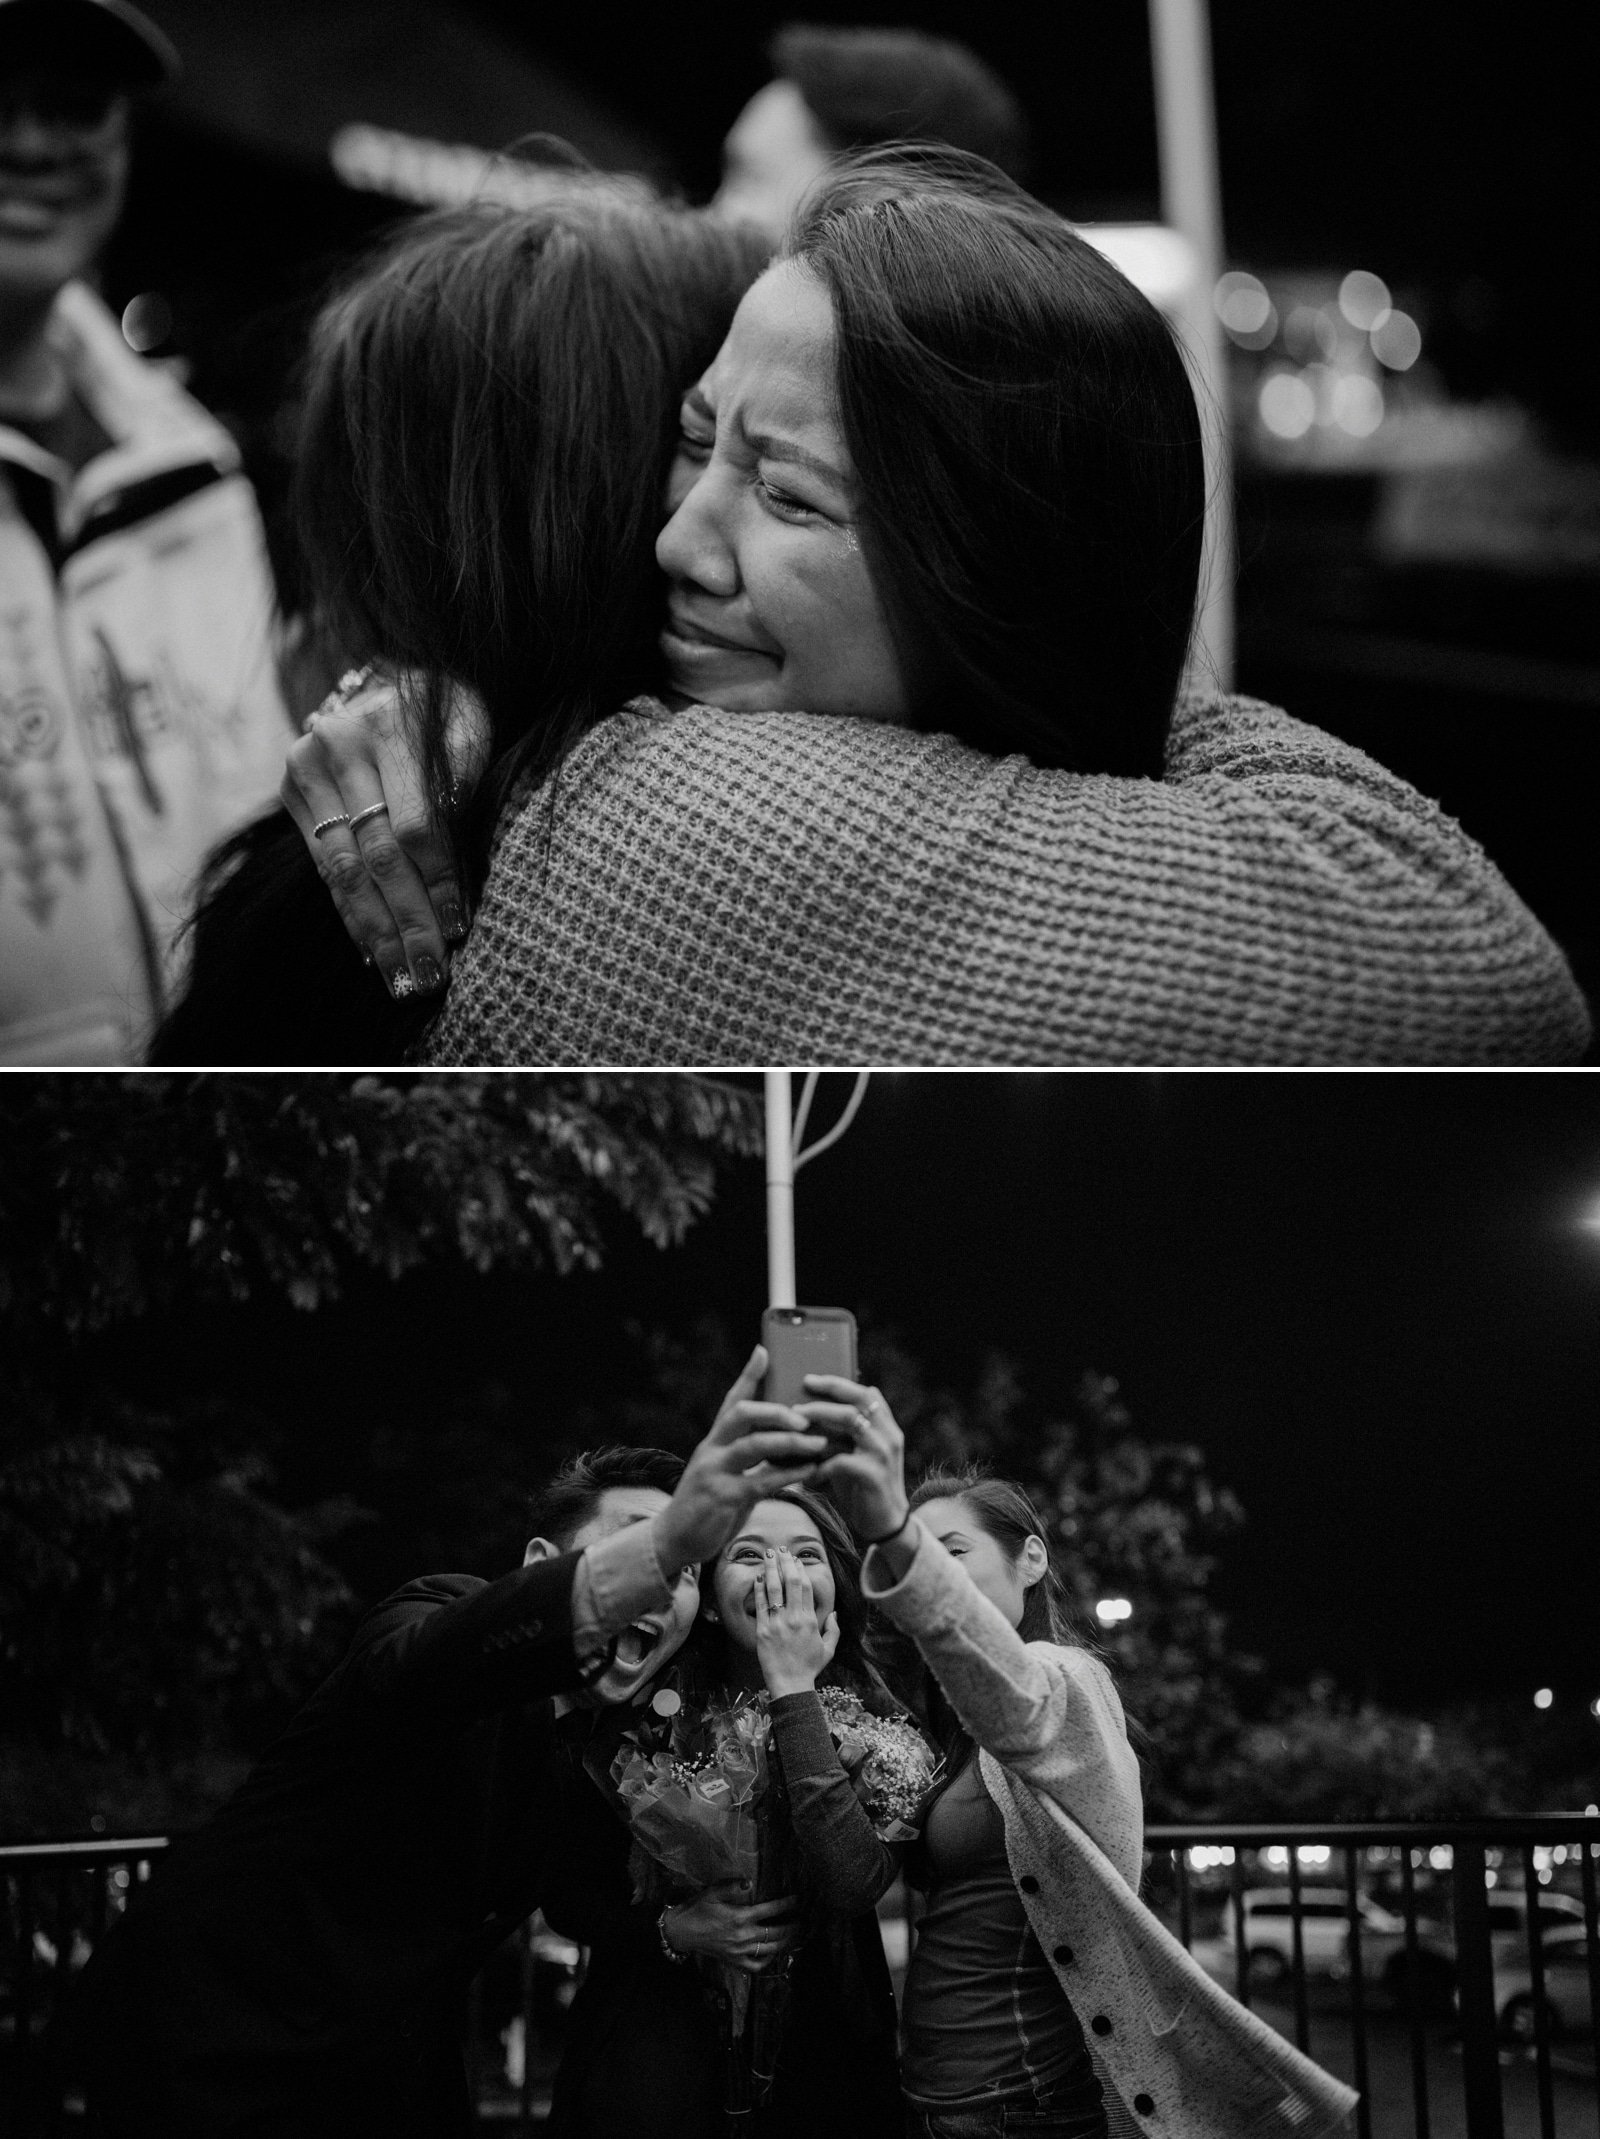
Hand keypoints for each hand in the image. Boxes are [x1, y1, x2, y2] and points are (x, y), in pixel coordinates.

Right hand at [279, 671, 487, 998]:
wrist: (391, 683)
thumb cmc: (448, 715)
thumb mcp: (471, 733)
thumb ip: (466, 788)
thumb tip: (458, 874)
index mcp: (392, 724)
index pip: (416, 823)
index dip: (437, 880)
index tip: (458, 928)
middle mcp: (339, 742)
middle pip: (377, 854)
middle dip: (406, 921)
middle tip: (429, 974)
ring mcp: (306, 766)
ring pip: (345, 868)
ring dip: (376, 931)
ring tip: (402, 979)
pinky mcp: (292, 789)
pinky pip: (325, 866)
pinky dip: (351, 912)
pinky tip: (372, 952)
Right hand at [652, 1348, 826, 1573]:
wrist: (676, 1540)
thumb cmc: (707, 1505)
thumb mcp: (725, 1473)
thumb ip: (748, 1457)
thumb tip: (784, 1443)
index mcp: (714, 1441)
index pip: (731, 1401)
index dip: (748, 1375)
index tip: (764, 1351)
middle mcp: (711, 1450)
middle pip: (741, 1415)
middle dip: (776, 1410)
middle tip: (805, 1415)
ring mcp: (715, 1472)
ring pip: (753, 1445)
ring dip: (789, 1441)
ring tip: (818, 1442)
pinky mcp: (723, 1497)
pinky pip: (761, 1481)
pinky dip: (788, 1474)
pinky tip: (809, 1471)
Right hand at [661, 1883, 802, 1974]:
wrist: (682, 1931)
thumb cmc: (698, 1908)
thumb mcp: (713, 1891)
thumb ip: (733, 1886)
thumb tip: (750, 1882)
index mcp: (740, 1917)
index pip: (770, 1910)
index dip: (786, 1904)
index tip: (798, 1900)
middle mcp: (743, 1936)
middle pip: (776, 1933)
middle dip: (793, 1926)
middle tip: (803, 1920)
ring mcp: (739, 1952)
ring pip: (770, 1949)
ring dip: (786, 1943)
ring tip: (795, 1935)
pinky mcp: (734, 1962)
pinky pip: (756, 1966)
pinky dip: (767, 1961)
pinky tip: (773, 1953)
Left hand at [754, 1548, 840, 1696]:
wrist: (790, 1684)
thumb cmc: (809, 1668)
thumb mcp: (828, 1649)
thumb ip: (833, 1629)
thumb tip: (835, 1613)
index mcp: (810, 1620)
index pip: (805, 1587)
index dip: (800, 1570)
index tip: (795, 1559)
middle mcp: (794, 1618)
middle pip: (790, 1582)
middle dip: (785, 1562)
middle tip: (780, 1549)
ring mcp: (778, 1623)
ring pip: (774, 1589)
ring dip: (771, 1569)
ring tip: (768, 1555)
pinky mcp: (763, 1630)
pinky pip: (761, 1605)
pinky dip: (759, 1589)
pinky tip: (758, 1577)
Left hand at [800, 1380, 909, 1545]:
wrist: (886, 1524)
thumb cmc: (863, 1487)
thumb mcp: (857, 1455)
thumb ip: (845, 1434)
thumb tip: (809, 1413)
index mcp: (886, 1427)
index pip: (865, 1393)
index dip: (838, 1383)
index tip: (810, 1380)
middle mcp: (889, 1435)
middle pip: (858, 1400)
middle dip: (825, 1394)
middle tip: (797, 1398)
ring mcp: (883, 1454)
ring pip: (851, 1421)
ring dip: (820, 1418)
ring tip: (795, 1424)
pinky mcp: (874, 1475)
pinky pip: (841, 1460)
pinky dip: (820, 1464)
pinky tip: (806, 1474)